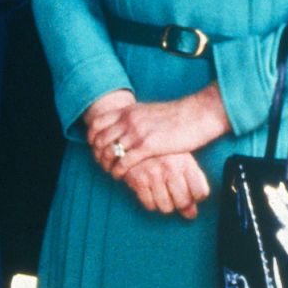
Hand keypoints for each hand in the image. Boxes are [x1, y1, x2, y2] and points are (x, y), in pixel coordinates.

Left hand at [87, 83, 230, 179]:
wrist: (195, 115)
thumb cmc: (176, 116)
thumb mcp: (149, 112)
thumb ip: (135, 117)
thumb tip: (128, 124)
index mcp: (128, 111)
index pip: (98, 122)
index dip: (92, 136)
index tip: (94, 148)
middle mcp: (128, 120)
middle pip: (100, 138)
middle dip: (97, 153)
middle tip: (101, 164)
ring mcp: (137, 132)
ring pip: (110, 151)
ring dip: (106, 164)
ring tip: (109, 172)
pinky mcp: (148, 146)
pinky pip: (124, 161)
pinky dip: (118, 171)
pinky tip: (120, 176)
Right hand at [122, 153, 210, 218]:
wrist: (131, 137)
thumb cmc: (161, 151)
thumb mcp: (180, 158)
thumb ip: (190, 184)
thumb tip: (191, 214)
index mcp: (184, 161)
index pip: (200, 192)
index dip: (196, 197)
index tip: (191, 193)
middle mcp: (170, 167)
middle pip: (183, 202)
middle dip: (180, 203)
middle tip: (175, 195)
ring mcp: (153, 174)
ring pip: (166, 207)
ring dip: (165, 203)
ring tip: (162, 191)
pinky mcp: (138, 179)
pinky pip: (150, 205)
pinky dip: (151, 202)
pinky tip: (150, 190)